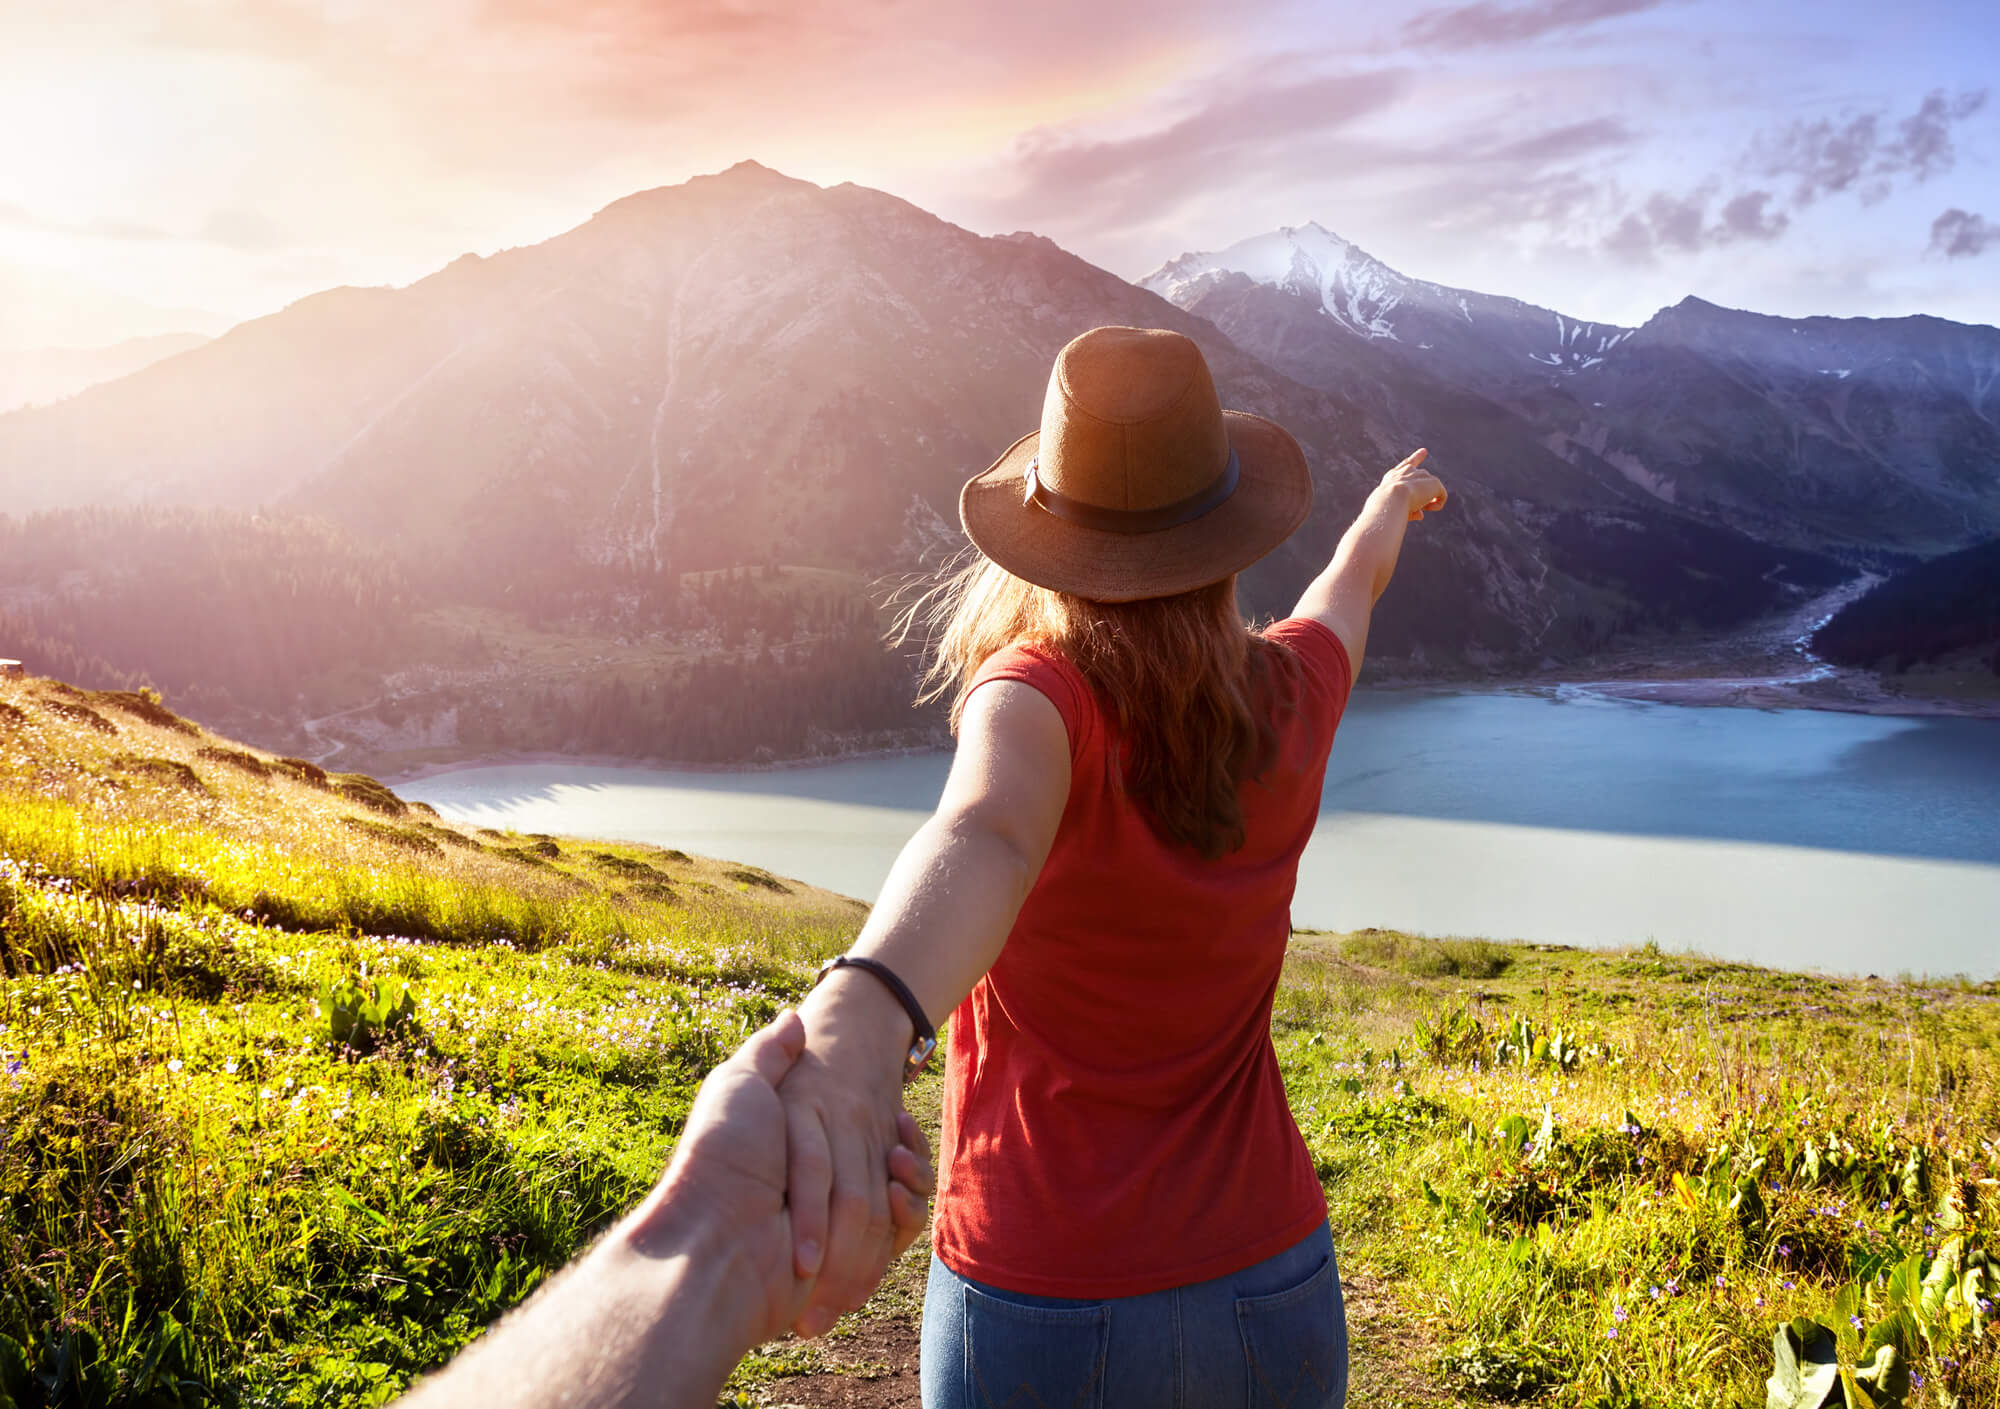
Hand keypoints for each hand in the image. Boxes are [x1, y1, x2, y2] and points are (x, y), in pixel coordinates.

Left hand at [633, 1009, 931, 1347]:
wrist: (708, 1236)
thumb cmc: (720, 1155)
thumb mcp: (739, 1086)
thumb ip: (769, 1055)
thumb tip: (794, 1019)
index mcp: (794, 1151)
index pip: (856, 1136)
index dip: (880, 1119)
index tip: (890, 1111)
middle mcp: (813, 1191)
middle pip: (880, 1166)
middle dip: (900, 1152)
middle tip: (895, 1131)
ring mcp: (832, 1227)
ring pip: (896, 1193)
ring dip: (909, 1175)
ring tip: (898, 1157)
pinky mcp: (849, 1258)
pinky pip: (898, 1228)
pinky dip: (909, 1210)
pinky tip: (902, 1189)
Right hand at [1378, 448, 1446, 520]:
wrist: (1390, 498)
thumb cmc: (1386, 507)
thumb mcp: (1394, 510)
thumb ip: (1409, 511)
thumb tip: (1421, 515)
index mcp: (1393, 476)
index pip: (1406, 464)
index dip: (1416, 458)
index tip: (1424, 451)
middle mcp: (1408, 471)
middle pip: (1423, 474)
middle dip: (1427, 487)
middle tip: (1417, 508)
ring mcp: (1421, 475)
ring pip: (1431, 490)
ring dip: (1426, 502)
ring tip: (1417, 508)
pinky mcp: (1434, 482)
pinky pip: (1441, 496)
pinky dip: (1437, 504)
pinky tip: (1429, 508)